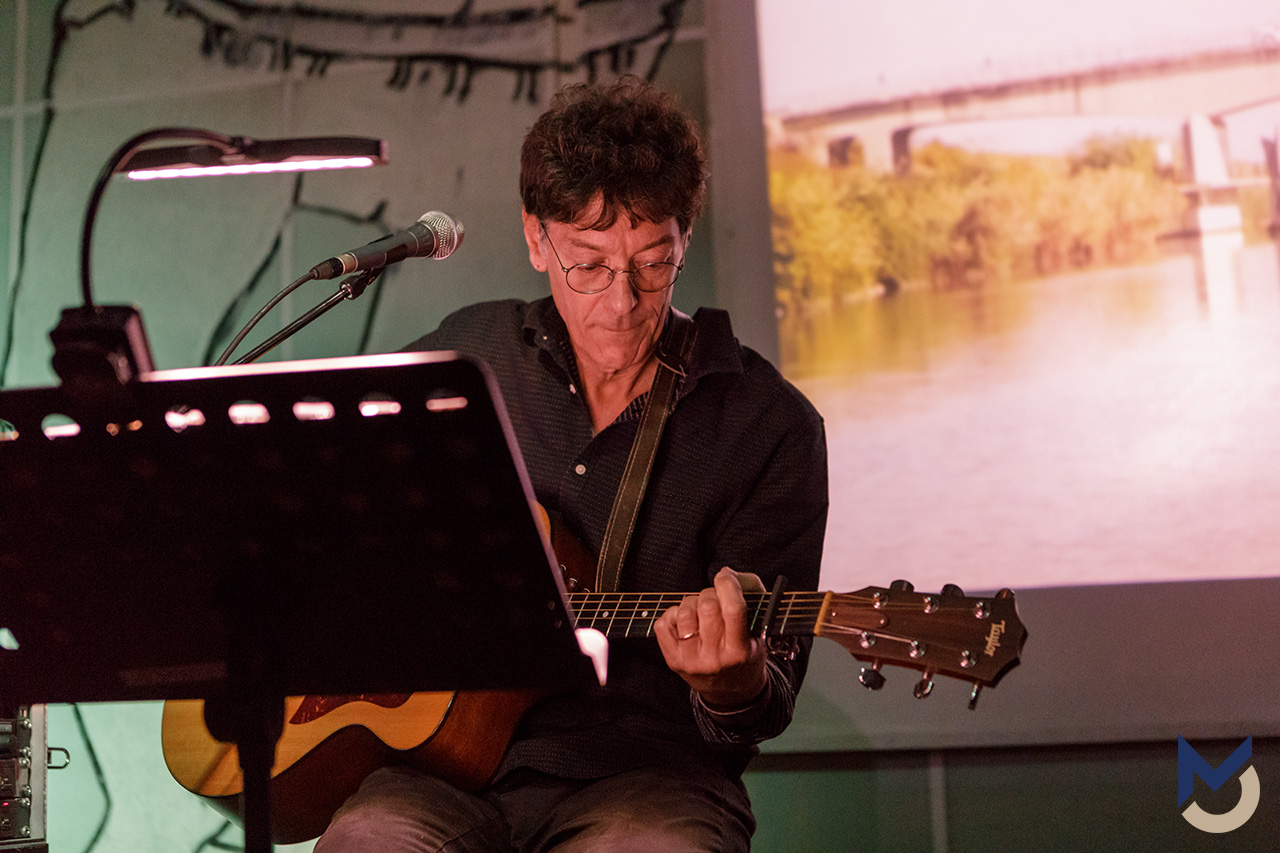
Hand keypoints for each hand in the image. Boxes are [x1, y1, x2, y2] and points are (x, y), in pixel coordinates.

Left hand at [655, 566, 768, 708]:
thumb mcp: (759, 634)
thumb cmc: (746, 657)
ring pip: (684, 611)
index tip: (726, 576)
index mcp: (740, 651)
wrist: (730, 694)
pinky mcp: (673, 661)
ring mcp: (692, 660)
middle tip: (716, 599)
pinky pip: (664, 623)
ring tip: (701, 612)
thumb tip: (731, 575)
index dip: (728, 585)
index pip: (733, 609)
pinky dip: (674, 615)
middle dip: (711, 593)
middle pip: (707, 606)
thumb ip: (752, 601)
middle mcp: (714, 658)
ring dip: (692, 603)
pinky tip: (687, 622)